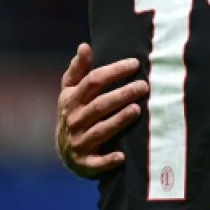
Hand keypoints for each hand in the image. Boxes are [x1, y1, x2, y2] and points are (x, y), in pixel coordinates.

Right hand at [56, 42, 147, 178]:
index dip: (114, 71)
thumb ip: (78, 69)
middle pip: (100, 105)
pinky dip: (108, 160)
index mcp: (72, 100)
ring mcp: (79, 142)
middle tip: (144, 86)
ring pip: (101, 130)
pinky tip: (122, 156)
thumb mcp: (70, 90)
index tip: (135, 63)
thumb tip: (84, 46)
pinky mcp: (85, 163)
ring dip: (118, 120)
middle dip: (122, 94)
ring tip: (137, 109)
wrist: (65, 150)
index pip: (93, 81)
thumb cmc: (75, 112)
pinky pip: (96, 163)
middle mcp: (75, 120)